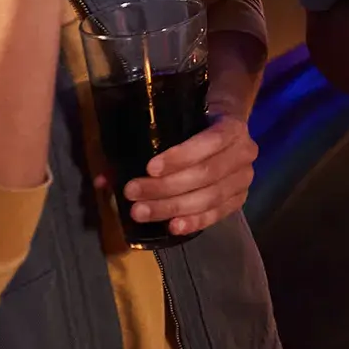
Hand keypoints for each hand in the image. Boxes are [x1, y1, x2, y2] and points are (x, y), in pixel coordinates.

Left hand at [114, 113, 256, 236]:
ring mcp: (244, 179)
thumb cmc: (196, 124)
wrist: (225, 130)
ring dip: (172, 207)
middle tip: (133, 194)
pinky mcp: (239, 199)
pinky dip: (194, 221)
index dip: (180, 156)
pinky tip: (173, 227)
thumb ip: (145, 144)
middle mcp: (244, 153)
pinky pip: (217, 214)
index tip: (149, 168)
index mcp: (231, 127)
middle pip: (204, 174)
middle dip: (166, 187)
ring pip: (209, 197)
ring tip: (141, 212)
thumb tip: (104, 178)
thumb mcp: (178, 122)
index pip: (208, 142)